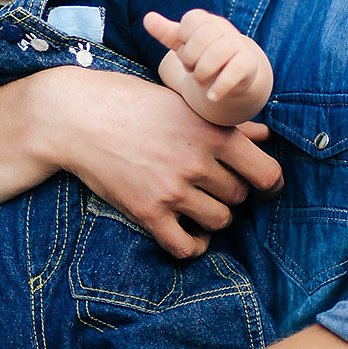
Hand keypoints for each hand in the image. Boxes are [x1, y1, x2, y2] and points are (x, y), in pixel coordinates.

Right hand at [27, 67, 279, 258]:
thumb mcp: (182, 103)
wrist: (77, 117)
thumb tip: (265, 134)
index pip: (266, 173)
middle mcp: (197, 162)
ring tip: (196, 202)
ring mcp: (172, 190)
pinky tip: (187, 231)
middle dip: (229, 192)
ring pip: (219, 221)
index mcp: (211, 132)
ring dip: (211, 215)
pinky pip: (186, 246)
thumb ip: (227, 123)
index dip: (269, 183)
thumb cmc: (131, 102)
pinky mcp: (147, 212)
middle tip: (211, 183)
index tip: (263, 187)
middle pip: (239, 197)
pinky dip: (192, 244)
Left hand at [144, 9, 268, 105]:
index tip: (185, 52)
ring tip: (200, 81)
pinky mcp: (248, 64)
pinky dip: (219, 86)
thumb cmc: (202, 55)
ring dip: (202, 72)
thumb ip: (165, 33)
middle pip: (202, 37)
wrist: (234, 74)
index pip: (190, 21)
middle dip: (190, 58)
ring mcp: (238, 45)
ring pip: (217, 53)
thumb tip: (147, 18)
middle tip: (192, 70)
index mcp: (206, 20)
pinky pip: (235, 71)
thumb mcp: (183, 45)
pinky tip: (211, 96)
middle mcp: (224, 28)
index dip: (183, 40)